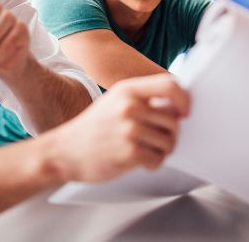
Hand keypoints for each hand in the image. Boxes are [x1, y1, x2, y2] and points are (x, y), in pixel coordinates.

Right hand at [46, 74, 189, 181]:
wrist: (64, 151)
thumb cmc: (93, 129)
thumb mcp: (114, 102)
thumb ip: (142, 100)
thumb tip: (176, 106)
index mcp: (127, 90)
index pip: (170, 84)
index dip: (184, 99)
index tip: (184, 112)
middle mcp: (129, 106)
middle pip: (174, 119)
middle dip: (171, 134)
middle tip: (159, 140)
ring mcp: (129, 129)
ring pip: (169, 141)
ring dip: (162, 150)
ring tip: (147, 151)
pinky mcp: (129, 152)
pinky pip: (158, 159)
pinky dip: (153, 163)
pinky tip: (140, 161)